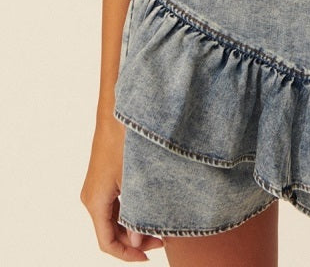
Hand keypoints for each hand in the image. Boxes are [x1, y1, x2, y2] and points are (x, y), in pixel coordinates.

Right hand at [81, 119, 163, 260]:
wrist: (118, 112)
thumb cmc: (124, 141)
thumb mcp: (133, 180)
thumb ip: (136, 213)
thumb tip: (138, 240)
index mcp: (95, 202)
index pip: (107, 242)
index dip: (127, 254)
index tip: (148, 257)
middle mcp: (92, 198)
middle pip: (110, 233)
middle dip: (134, 241)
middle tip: (162, 240)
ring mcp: (97, 188)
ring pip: (114, 219)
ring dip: (133, 226)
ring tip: (158, 227)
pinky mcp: (104, 179)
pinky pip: (115, 205)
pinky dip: (130, 213)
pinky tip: (148, 211)